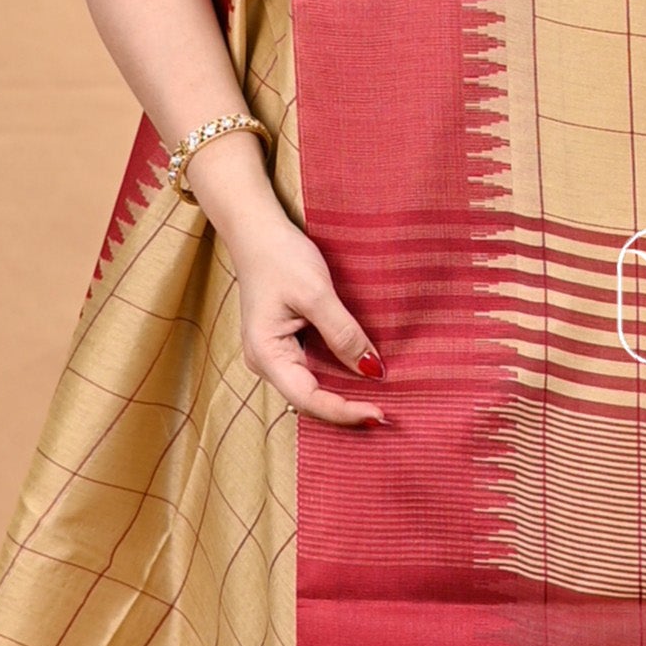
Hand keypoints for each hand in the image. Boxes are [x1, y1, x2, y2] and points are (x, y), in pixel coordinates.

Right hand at [193, 142, 384, 427]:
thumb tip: (372, 371)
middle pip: (309, 401)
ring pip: (312, 388)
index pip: (308, 399)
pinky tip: (361, 378)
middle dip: (346, 410)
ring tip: (379, 401)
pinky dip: (337, 377)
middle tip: (387, 414)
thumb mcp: (317, 294)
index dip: (344, 411)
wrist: (258, 231)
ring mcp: (275, 355)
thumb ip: (344, 334)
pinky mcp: (285, 345)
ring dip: (343, 396)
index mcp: (266, 354)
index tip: (379, 413)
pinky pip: (312, 371)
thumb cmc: (281, 258)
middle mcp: (266, 362)